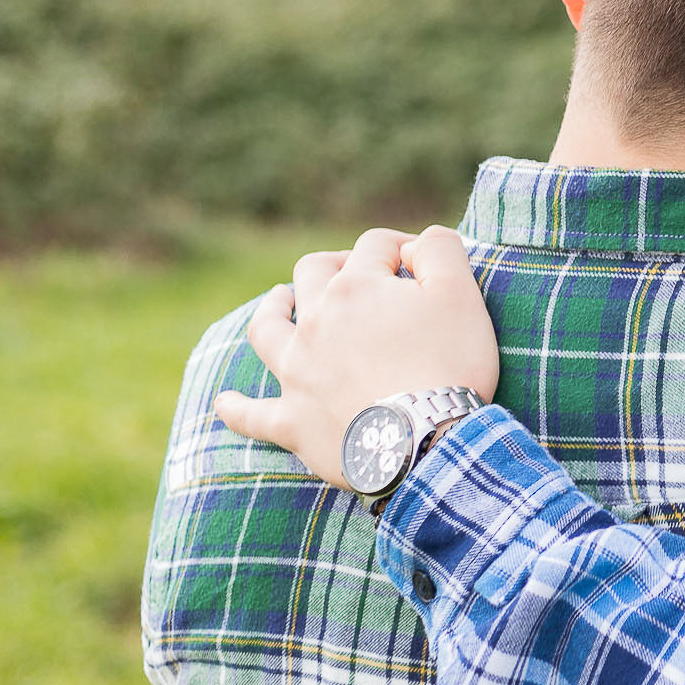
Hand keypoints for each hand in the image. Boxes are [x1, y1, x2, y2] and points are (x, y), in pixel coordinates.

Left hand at [215, 225, 497, 490]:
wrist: (425, 440)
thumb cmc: (449, 364)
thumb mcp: (461, 293)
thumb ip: (440, 250)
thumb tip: (415, 244)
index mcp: (356, 286)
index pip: (375, 246)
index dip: (401, 247)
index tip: (422, 263)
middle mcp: (316, 321)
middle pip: (312, 273)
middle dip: (335, 264)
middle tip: (357, 274)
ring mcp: (297, 371)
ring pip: (267, 328)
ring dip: (271, 310)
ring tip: (279, 301)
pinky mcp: (292, 421)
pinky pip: (252, 415)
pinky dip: (237, 408)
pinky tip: (224, 402)